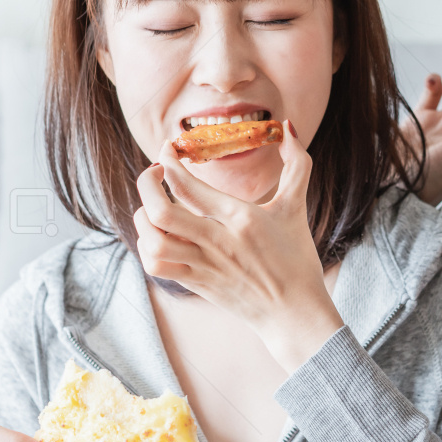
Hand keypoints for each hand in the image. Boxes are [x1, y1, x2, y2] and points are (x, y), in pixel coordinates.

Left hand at [133, 123, 344, 371]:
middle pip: (160, 210)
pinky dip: (148, 246)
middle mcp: (217, 242)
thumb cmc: (296, 258)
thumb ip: (297, 164)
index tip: (168, 148)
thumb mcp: (296, 207)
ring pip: (153, 240)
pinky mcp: (195, 283)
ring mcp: (203, 265)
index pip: (188, 185)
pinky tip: (159, 234)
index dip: (170, 160)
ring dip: (144, 217)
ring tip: (155, 204)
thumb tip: (288, 126)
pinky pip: (156, 265)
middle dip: (147, 182)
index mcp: (240, 219)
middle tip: (156, 172)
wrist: (294, 314)